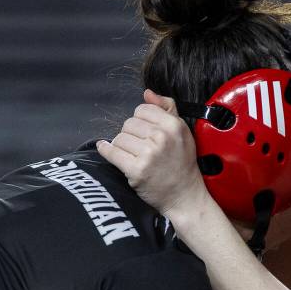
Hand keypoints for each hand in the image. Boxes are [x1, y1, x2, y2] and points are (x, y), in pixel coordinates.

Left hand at [96, 90, 207, 215]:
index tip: (145, 133)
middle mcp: (162, 138)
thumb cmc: (182, 164)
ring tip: (134, 156)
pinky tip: (106, 149)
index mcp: (174, 126)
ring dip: (122, 146)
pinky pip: (111, 153)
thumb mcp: (182, 132)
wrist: (184, 196)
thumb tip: (147, 93)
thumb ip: (167, 109)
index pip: (142, 110)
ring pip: (119, 138)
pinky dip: (106, 150)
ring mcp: (148, 154)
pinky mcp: (136, 170)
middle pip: (129, 123)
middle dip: (132, 135)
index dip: (141, 121)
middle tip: (141, 148)